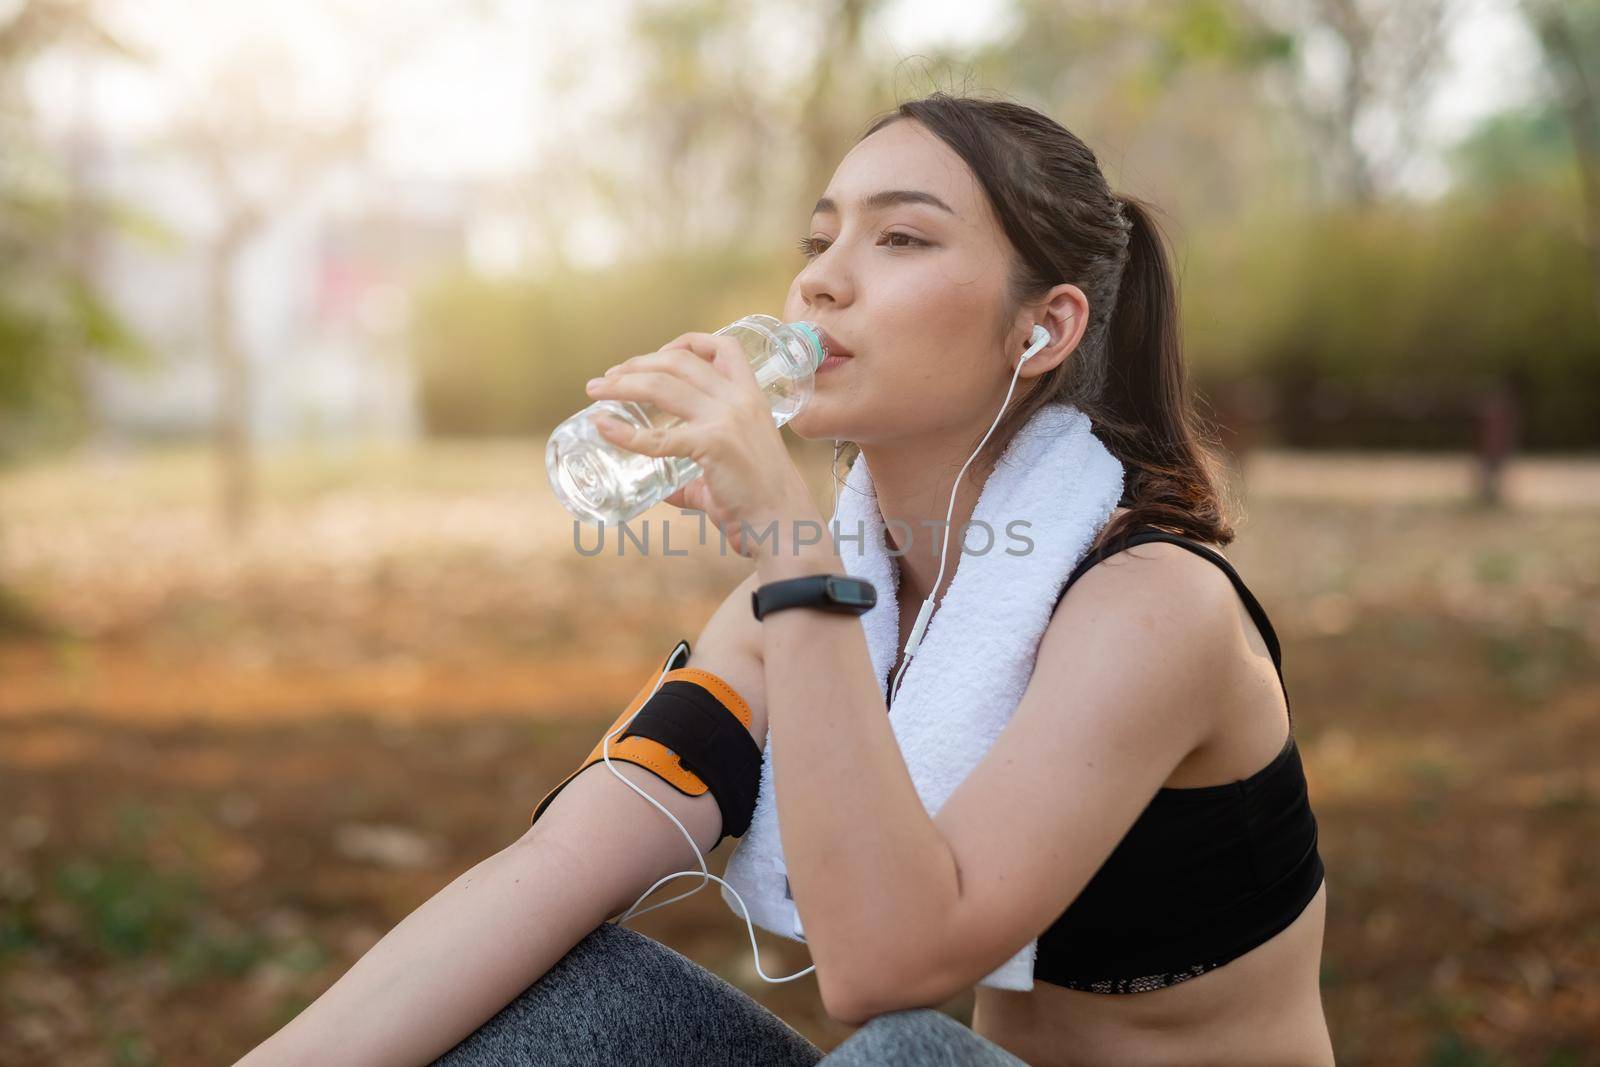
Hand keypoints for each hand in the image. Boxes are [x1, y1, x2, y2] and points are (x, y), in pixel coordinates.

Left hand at [584, 332, 818, 558]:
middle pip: (678, 362)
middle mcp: (739, 400)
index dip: (685, 343)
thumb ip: (697, 473)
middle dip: (637, 364)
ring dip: (622, 384)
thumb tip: (664, 486)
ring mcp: (725, 419)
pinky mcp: (712, 445)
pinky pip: (657, 437)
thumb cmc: (760, 501)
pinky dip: (624, 432)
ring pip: (663, 386)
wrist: (784, 524)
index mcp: (751, 397)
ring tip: (597, 391)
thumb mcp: (731, 468)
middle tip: (609, 379)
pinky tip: (604, 428)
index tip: (655, 356)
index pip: (722, 347)